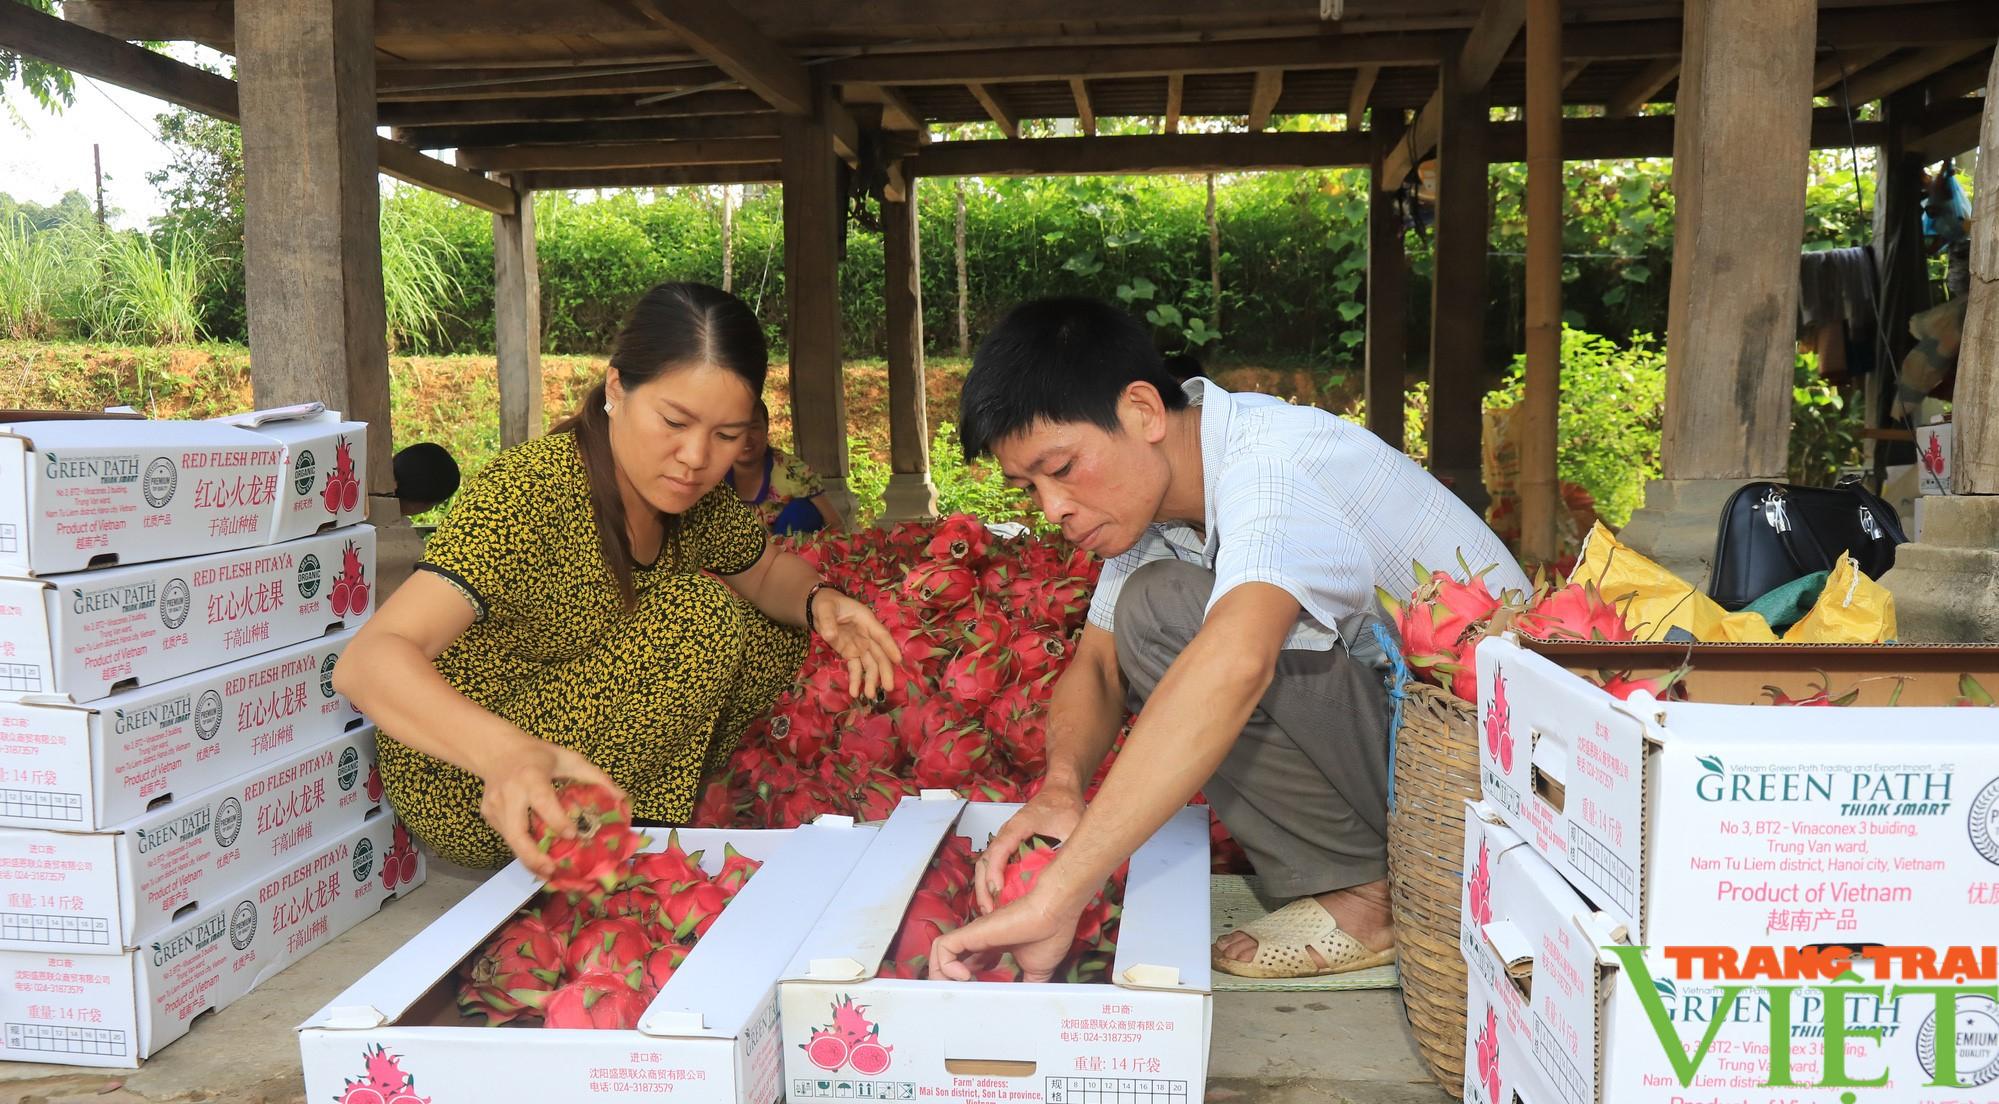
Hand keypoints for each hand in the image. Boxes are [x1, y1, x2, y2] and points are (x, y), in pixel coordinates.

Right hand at [476, 732, 623, 876]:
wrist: (497, 751)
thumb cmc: (538, 755)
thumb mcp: (569, 759)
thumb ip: (595, 777)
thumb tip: (622, 799)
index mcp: (531, 776)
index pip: (543, 802)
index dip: (557, 820)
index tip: (573, 835)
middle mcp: (509, 793)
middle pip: (517, 832)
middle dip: (533, 856)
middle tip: (552, 871)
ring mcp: (495, 806)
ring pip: (511, 840)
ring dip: (529, 859)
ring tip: (548, 872)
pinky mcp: (488, 815)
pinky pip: (508, 837)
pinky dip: (522, 849)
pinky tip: (536, 857)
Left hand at [812, 587, 900, 700]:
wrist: (820, 608)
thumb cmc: (827, 604)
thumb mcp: (825, 608)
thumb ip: (827, 621)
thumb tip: (830, 636)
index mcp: (866, 620)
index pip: (881, 635)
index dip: (890, 647)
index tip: (898, 660)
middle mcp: (867, 635)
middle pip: (880, 654)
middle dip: (884, 671)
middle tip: (889, 687)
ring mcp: (860, 646)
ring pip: (870, 665)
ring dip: (871, 680)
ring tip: (869, 696)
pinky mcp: (850, 654)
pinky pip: (855, 668)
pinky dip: (856, 680)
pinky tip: (855, 693)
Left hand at [929, 891, 1080, 982]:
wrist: (1055, 912)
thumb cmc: (1050, 933)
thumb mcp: (1037, 970)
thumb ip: (1027, 985)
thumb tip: (1027, 1004)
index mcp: (995, 946)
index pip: (969, 963)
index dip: (967, 981)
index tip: (975, 995)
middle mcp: (981, 939)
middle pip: (951, 959)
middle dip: (948, 981)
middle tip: (959, 996)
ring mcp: (975, 935)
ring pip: (941, 952)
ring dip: (941, 974)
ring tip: (956, 989)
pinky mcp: (972, 932)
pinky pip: (944, 948)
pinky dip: (945, 966)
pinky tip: (964, 977)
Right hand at [974, 785, 1085, 913]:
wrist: (1061, 792)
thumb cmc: (1064, 805)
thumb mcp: (1073, 827)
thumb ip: (1072, 848)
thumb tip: (1076, 874)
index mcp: (1018, 827)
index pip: (999, 850)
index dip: (995, 872)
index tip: (998, 891)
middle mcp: (1006, 833)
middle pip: (984, 861)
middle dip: (983, 887)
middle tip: (989, 912)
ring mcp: (1005, 840)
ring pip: (985, 864)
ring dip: (984, 888)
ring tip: (990, 911)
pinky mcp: (1009, 846)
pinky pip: (994, 865)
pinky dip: (992, 882)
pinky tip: (999, 901)